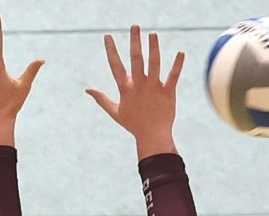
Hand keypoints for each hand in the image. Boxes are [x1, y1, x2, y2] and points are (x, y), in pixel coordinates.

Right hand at [86, 26, 183, 158]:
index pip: (116, 65)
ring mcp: (154, 88)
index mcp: (126, 88)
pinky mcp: (168, 93)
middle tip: (135, 26)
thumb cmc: (133, 124)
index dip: (111, 50)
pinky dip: (177, 65)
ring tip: (153, 34)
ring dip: (154, 48)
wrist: (153, 137)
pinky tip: (180, 52)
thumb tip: (87, 90)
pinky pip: (173, 76)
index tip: (108, 36)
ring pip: (154, 64)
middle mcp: (139, 85)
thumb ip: (101, 99)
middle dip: (135, 42)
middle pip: (136, 59)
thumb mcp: (115, 112)